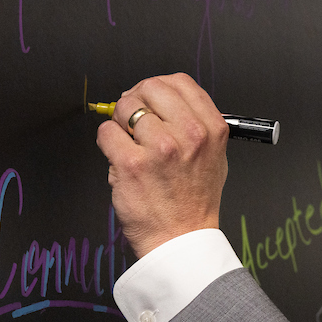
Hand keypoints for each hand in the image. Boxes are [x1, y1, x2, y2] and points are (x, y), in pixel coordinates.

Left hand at [95, 73, 230, 257]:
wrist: (180, 239)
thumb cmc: (194, 202)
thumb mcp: (215, 157)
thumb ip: (197, 124)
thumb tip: (163, 102)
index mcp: (211, 129)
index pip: (180, 82)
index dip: (158, 87)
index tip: (150, 99)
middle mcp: (189, 135)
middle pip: (151, 87)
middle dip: (136, 99)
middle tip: (133, 119)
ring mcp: (160, 148)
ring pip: (125, 108)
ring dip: (120, 122)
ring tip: (128, 143)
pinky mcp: (131, 164)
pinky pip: (107, 132)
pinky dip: (107, 141)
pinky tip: (118, 156)